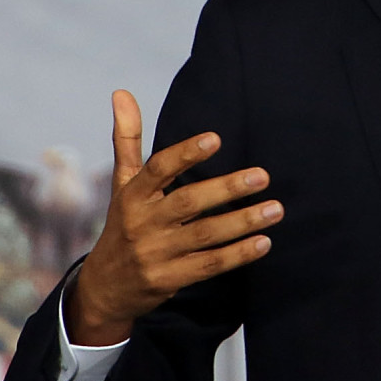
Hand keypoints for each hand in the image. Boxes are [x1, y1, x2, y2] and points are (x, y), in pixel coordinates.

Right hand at [66, 90, 283, 345]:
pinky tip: (263, 242)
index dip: (185, 154)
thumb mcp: (122, 184)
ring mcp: (156, 254)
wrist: (105, 288)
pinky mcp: (169, 280)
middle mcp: (142, 223)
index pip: (158, 170)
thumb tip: (122, 92)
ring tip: (275, 209)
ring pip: (205, 235)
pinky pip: (209, 265)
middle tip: (263, 175)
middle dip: (227, 188)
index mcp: (133, 196)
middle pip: (188, 203)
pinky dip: (237, 255)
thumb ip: (128, 140)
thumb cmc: (123, 225)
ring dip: (243, 222)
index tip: (216, 138)